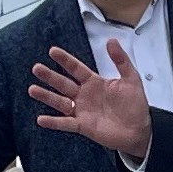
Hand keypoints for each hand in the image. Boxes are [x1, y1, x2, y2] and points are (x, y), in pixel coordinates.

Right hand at [27, 38, 152, 157]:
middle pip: (63, 84)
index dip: (65, 60)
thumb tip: (112, 41)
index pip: (76, 68)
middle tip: (36, 68)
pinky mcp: (83, 126)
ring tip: (32, 89)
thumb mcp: (131, 79)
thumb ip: (121, 60)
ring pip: (60, 102)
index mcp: (94, 82)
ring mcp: (82, 111)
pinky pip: (65, 123)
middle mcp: (85, 95)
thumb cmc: (135, 105)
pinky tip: (41, 119)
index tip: (52, 51)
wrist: (140, 130)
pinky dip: (53, 122)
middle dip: (50, 76)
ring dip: (46, 96)